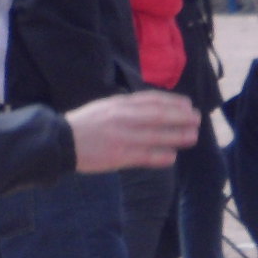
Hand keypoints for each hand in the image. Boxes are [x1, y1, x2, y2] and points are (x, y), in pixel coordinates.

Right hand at [64, 91, 199, 173]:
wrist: (60, 141)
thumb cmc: (84, 124)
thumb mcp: (105, 107)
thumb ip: (127, 107)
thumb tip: (153, 108)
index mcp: (119, 104)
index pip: (153, 100)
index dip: (174, 102)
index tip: (188, 105)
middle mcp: (123, 118)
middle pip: (159, 116)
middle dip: (181, 118)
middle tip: (197, 120)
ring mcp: (121, 137)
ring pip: (156, 136)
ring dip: (177, 136)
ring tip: (192, 137)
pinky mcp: (118, 156)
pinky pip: (144, 156)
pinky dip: (159, 156)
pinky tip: (172, 157)